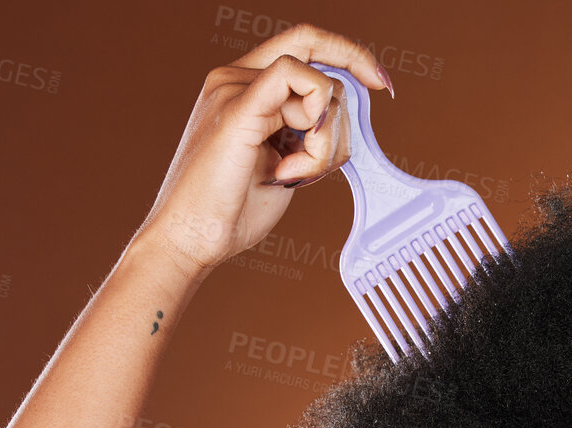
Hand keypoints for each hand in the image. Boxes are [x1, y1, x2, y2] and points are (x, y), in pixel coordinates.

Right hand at [130, 24, 390, 279]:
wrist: (192, 237)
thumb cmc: (232, 209)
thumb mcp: (286, 163)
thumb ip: (308, 135)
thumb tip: (345, 122)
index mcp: (244, 87)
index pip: (303, 45)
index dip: (347, 54)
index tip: (379, 82)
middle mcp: (236, 79)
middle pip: (317, 58)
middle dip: (350, 93)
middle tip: (347, 136)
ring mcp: (234, 88)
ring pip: (320, 85)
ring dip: (328, 141)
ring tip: (296, 175)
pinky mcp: (238, 107)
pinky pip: (299, 82)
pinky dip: (317, 134)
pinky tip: (293, 169)